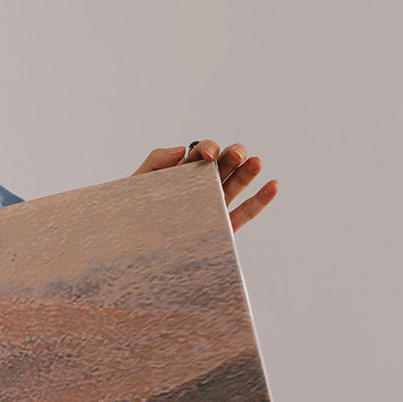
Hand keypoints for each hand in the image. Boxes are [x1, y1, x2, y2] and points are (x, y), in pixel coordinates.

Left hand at [132, 142, 277, 231]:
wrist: (130, 252)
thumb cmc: (131, 216)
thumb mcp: (137, 184)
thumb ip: (155, 162)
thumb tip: (181, 149)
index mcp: (181, 173)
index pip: (200, 154)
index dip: (207, 149)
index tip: (206, 155)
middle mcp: (201, 187)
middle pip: (223, 165)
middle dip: (232, 155)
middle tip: (237, 154)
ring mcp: (213, 206)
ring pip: (235, 185)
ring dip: (248, 173)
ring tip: (256, 162)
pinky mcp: (222, 228)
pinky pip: (245, 213)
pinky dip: (260, 200)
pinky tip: (272, 186)